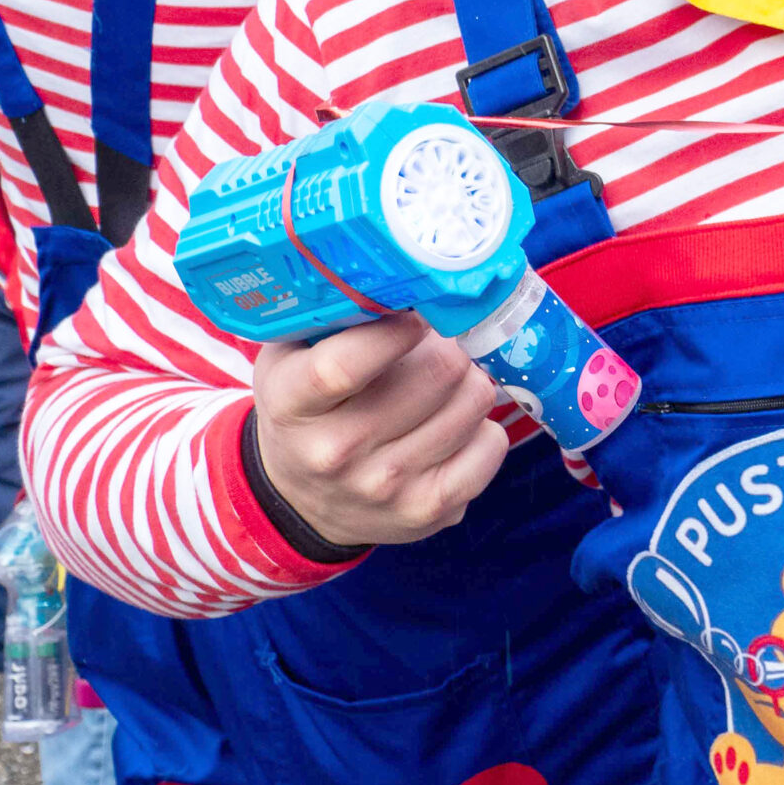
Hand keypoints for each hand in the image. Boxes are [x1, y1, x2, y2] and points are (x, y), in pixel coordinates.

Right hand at [252, 312, 507, 547]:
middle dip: (449, 344)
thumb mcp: (290, 357)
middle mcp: (336, 452)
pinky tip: (455, 423)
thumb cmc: (307, 408)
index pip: (345, 365)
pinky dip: (483, 425)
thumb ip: (333, 315)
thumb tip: (400, 274)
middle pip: (437, 373)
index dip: (396, 329)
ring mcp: (386, 487)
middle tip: (440, 342)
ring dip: (470, 380)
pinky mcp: (429, 510)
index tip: (416, 311)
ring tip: (446, 381)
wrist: (303, 498)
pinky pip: (493, 444)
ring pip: (474, 401)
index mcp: (292, 405)